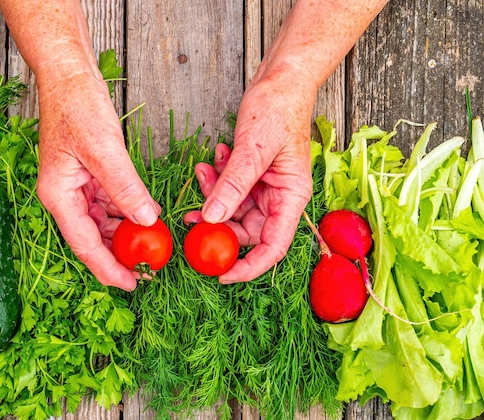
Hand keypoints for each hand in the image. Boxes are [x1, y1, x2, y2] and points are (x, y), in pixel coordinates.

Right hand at [34, 70, 159, 290]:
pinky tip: (145, 217)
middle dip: (119, 255)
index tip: (132, 284)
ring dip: (125, 236)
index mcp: (58, 196)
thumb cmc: (77, 106)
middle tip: (149, 269)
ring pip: (102, 224)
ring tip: (151, 246)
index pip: (85, 245)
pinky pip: (108, 206)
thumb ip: (125, 188)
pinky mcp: (88, 178)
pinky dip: (126, 214)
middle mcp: (64, 197)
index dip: (108, 268)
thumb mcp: (104, 149)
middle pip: (92, 239)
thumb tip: (147, 221)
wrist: (69, 77)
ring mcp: (75, 189)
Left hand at [185, 68, 316, 282]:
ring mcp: (265, 188)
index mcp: (291, 198)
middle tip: (191, 217)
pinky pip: (229, 190)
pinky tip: (213, 160)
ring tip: (203, 172)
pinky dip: (216, 180)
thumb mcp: (253, 149)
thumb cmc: (279, 109)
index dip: (248, 267)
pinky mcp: (251, 176)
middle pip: (246, 231)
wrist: (281, 80)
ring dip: (213, 196)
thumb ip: (233, 186)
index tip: (221, 275)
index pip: (272, 247)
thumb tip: (213, 220)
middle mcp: (279, 198)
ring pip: (232, 210)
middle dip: (218, 226)